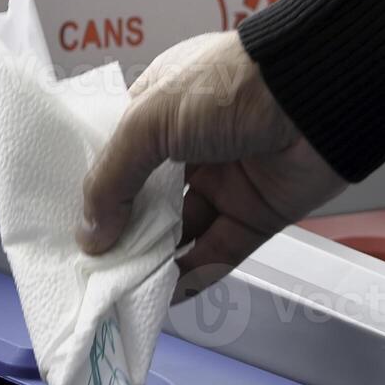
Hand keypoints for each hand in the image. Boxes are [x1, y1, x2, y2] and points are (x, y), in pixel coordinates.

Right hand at [77, 31, 344, 300]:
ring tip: (119, 286)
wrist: (315, 94)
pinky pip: (220, 252)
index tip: (70, 226)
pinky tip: (165, 296)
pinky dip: (194, 275)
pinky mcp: (257, 213)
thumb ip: (112, 179)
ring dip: (153, 258)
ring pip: (180, 230)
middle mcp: (191, 145)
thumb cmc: (228, 87)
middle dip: (120, 230)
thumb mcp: (149, 121)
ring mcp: (225, 180)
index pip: (119, 157)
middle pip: (146, 199)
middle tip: (90, 266)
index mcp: (161, 109)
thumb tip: (88, 236)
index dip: (96, 190)